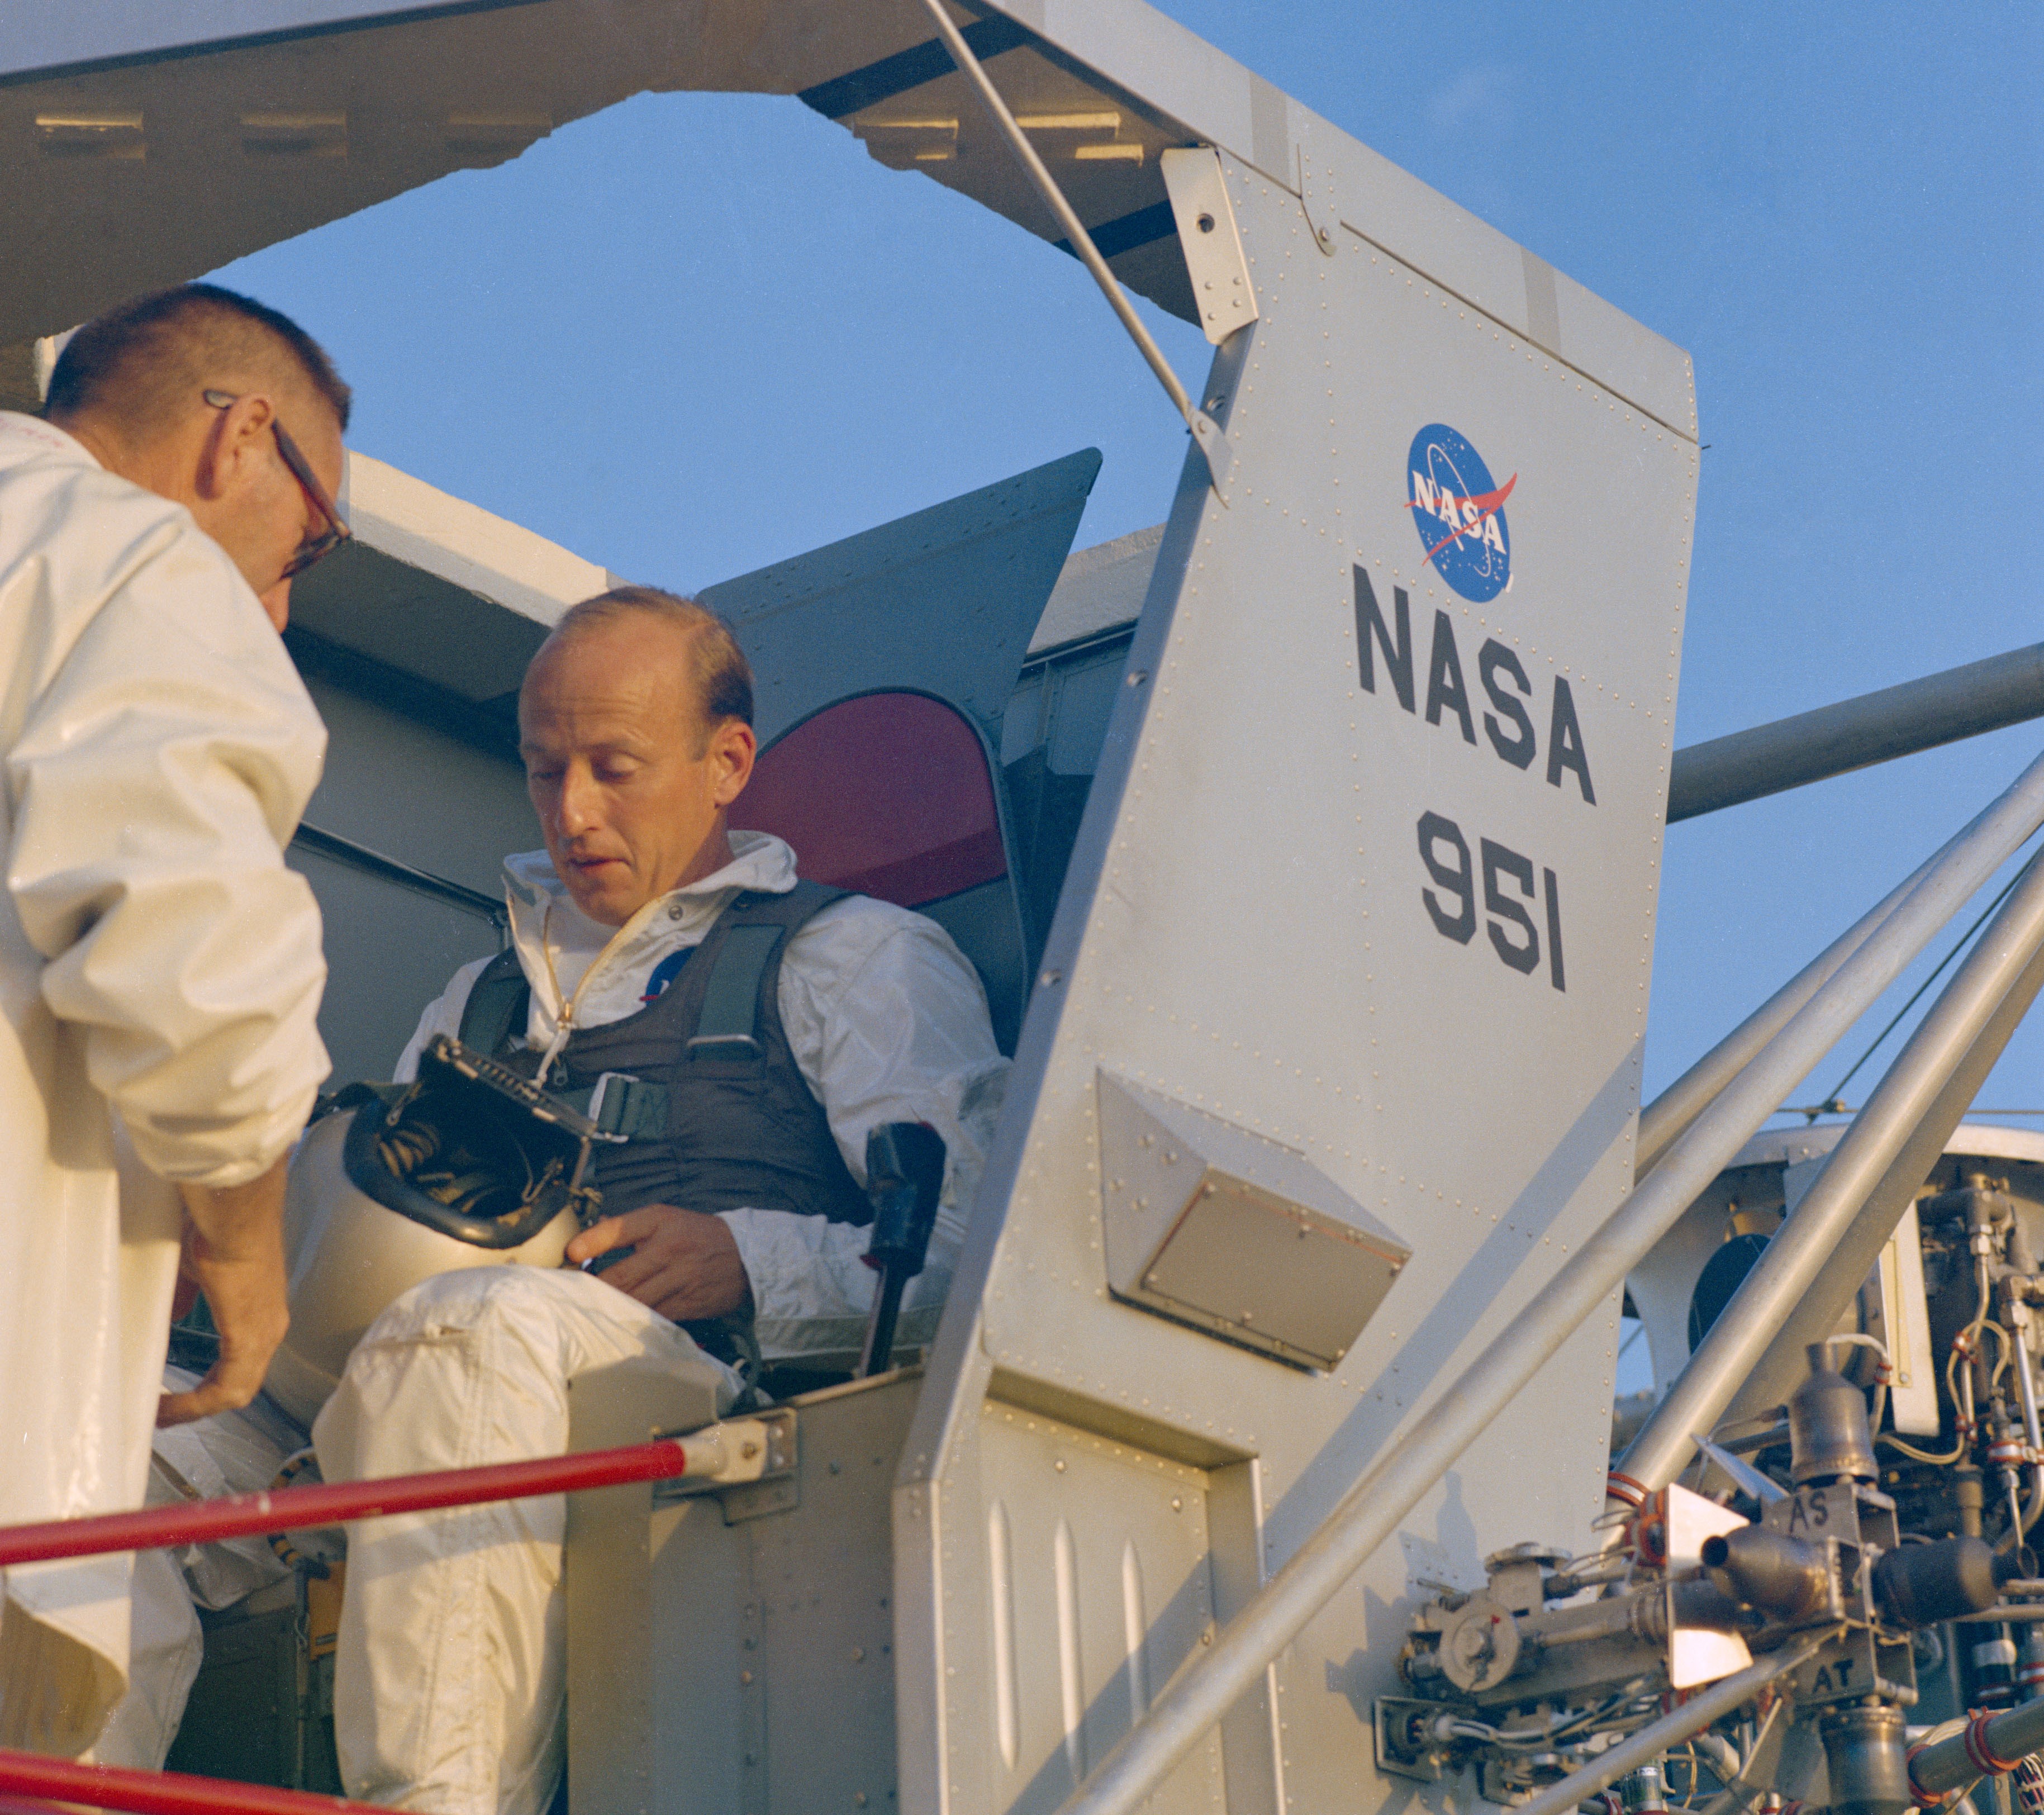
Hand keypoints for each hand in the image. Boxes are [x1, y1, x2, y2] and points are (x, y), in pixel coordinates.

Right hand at [159, 1158, 290, 1426]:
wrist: (234, 1215)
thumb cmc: (218, 1229)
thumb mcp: (195, 1270)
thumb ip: (185, 1296)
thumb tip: (171, 1313)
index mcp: (261, 1311)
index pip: (241, 1363)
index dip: (208, 1386)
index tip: (177, 1398)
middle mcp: (270, 1327)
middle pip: (239, 1384)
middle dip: (199, 1404)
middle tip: (165, 1415)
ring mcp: (265, 1334)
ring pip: (235, 1391)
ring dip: (195, 1408)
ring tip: (160, 1416)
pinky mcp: (250, 1337)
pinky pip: (226, 1388)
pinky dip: (195, 1403)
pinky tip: (168, 1407)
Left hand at [566, 1204, 751, 1322]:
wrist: (747, 1258)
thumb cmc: (699, 1235)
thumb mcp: (667, 1218)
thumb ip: (630, 1227)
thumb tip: (590, 1234)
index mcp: (660, 1222)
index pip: (619, 1229)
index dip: (590, 1242)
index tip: (569, 1253)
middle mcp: (669, 1249)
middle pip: (620, 1275)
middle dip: (592, 1288)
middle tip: (568, 1295)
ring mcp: (678, 1280)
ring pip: (633, 1300)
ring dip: (608, 1308)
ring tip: (585, 1312)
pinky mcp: (686, 1305)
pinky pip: (651, 1316)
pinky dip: (632, 1320)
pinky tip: (616, 1322)